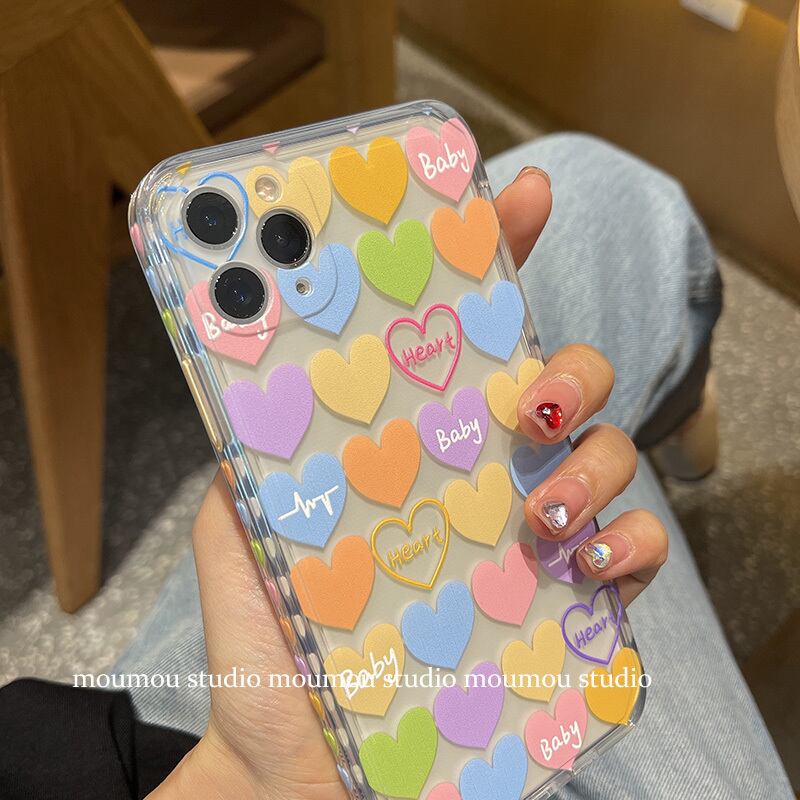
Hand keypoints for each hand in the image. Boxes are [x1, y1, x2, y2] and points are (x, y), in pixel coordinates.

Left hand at [150, 167, 666, 798]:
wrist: (297, 762)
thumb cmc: (273, 642)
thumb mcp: (242, 524)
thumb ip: (253, 449)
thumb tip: (256, 373)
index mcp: (415, 444)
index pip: (466, 335)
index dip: (498, 257)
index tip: (520, 196)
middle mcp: (483, 478)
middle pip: (565, 382)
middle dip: (574, 367)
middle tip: (537, 399)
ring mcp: (530, 539)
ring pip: (610, 459)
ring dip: (599, 463)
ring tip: (542, 506)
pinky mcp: (564, 609)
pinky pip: (631, 557)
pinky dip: (627, 548)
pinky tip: (584, 563)